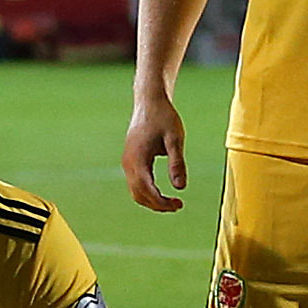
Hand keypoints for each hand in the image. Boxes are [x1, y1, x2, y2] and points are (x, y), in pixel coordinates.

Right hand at [122, 86, 187, 212]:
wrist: (149, 101)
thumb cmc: (164, 117)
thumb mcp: (175, 139)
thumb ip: (177, 163)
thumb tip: (181, 187)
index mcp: (138, 159)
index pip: (147, 190)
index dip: (162, 202)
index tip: (180, 204)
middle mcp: (128, 163)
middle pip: (139, 195)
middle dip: (157, 205)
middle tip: (178, 206)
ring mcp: (127, 161)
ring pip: (135, 191)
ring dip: (152, 200)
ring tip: (172, 202)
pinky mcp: (130, 160)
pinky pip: (135, 183)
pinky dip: (147, 192)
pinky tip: (161, 192)